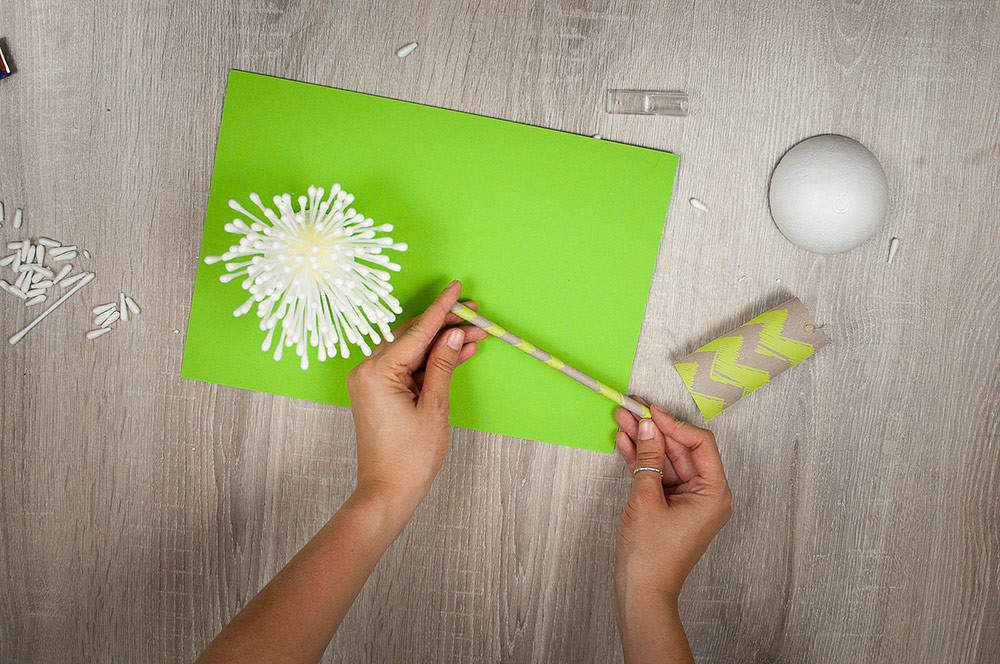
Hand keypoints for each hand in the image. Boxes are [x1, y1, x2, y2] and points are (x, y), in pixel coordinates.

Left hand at [346, 280, 487, 517]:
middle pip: (412, 336)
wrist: (386, 492)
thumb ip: (443, 365)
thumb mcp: (434, 407)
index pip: (417, 331)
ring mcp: (370, 380)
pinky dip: (429, 361)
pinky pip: (405, 366)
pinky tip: (456, 353)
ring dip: (440, 343)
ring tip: (475, 337)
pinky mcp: (376, 391)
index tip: (458, 289)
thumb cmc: (408, 458)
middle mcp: (367, 370)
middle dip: (446, 326)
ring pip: (410, 349)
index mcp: (377, 371)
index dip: (442, 309)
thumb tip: (454, 334)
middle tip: (477, 318)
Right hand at [614, 403, 731, 601]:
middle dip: (655, 430)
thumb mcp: (646, 499)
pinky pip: (659, 476)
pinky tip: (625, 444)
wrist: (641, 593)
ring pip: (667, 461)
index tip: (651, 412)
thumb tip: (646, 427)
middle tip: (632, 411)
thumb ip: (648, 458)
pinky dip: (642, 462)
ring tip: (623, 422)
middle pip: (682, 450)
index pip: (700, 444)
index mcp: (714, 493)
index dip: (675, 424)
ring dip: (645, 443)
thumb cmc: (652, 558)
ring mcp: (688, 501)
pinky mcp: (671, 507)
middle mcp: (706, 495)